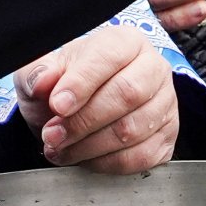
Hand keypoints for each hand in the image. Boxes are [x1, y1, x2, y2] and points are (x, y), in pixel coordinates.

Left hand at [15, 27, 179, 173]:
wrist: (77, 111)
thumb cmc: (65, 85)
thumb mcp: (42, 72)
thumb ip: (38, 73)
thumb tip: (42, 81)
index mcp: (126, 42)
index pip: (109, 56)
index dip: (82, 83)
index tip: (57, 105)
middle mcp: (153, 68)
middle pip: (127, 94)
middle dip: (83, 121)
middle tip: (53, 135)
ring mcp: (165, 104)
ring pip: (132, 130)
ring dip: (89, 147)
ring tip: (62, 148)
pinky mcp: (167, 137)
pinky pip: (140, 157)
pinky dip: (106, 163)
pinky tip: (85, 157)